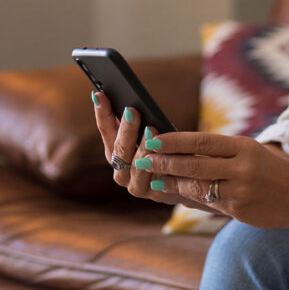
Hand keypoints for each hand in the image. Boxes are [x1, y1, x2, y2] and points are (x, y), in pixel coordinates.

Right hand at [91, 91, 208, 209]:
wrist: (188, 181)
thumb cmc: (169, 149)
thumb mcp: (155, 133)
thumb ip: (142, 122)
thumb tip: (134, 98)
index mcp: (116, 151)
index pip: (106, 130)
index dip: (102, 113)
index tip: (100, 94)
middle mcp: (121, 169)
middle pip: (119, 149)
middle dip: (125, 129)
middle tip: (131, 110)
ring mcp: (135, 184)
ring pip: (136, 165)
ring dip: (142, 147)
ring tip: (151, 129)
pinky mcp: (154, 194)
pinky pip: (155, 180)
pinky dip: (160, 165)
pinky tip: (166, 153)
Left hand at [136, 132, 288, 227]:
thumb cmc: (273, 170)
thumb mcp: (252, 152)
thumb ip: (221, 153)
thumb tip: (182, 152)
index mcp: (245, 147)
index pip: (202, 140)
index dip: (175, 141)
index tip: (153, 139)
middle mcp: (242, 167)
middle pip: (195, 164)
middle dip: (165, 163)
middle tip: (143, 160)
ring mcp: (241, 191)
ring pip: (197, 187)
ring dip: (172, 183)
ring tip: (154, 179)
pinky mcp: (239, 211)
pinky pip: (209, 204)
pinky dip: (191, 197)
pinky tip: (176, 193)